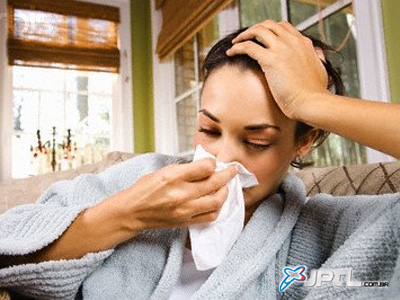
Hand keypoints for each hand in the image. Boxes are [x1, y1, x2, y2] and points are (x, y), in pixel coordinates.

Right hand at [118, 158, 238, 231]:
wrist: (133, 211)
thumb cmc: (145, 189)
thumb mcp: (163, 170)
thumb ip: (185, 169)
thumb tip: (206, 166)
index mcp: (173, 176)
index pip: (205, 167)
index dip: (213, 163)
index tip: (214, 163)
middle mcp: (181, 194)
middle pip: (215, 183)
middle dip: (228, 174)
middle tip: (232, 170)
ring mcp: (185, 210)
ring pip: (217, 201)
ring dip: (225, 192)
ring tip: (224, 186)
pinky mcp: (186, 221)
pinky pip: (210, 216)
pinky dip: (218, 208)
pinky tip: (216, 201)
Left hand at [226, 20, 328, 119]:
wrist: (311, 103)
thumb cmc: (315, 93)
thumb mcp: (320, 70)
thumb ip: (317, 58)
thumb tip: (317, 53)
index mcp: (304, 44)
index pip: (284, 27)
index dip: (270, 30)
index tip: (261, 38)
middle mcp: (293, 42)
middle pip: (269, 25)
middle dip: (255, 29)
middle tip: (246, 37)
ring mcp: (282, 49)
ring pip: (258, 31)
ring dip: (244, 35)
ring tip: (235, 42)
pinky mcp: (271, 60)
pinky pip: (248, 47)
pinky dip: (237, 47)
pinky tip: (231, 52)